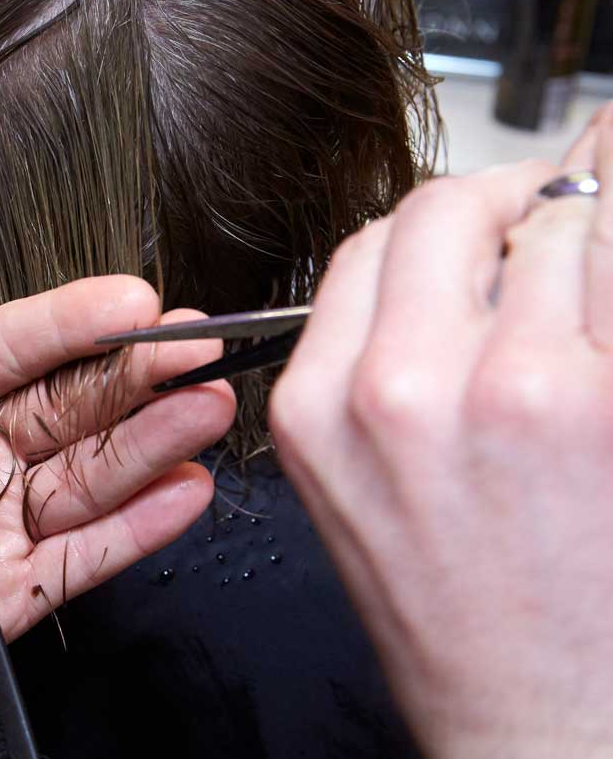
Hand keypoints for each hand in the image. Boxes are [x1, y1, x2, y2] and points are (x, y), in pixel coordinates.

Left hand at [0, 276, 231, 741]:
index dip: (77, 320)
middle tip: (201, 343)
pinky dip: (139, 527)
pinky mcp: (6, 590)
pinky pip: (85, 554)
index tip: (134, 301)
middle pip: (76, 402)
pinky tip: (184, 491)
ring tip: (209, 406)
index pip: (19, 343)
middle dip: (142, 372)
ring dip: (156, 441)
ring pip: (93, 473)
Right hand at [270, 107, 612, 757]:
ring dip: (582, 230)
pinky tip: (606, 307)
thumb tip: (455, 259)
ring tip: (591, 289)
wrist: (533, 717)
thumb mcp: (353, 483)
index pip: (365, 245)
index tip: (477, 233)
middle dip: (505, 196)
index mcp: (319, 408)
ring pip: (551, 222)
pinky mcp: (601, 402)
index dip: (433, 227)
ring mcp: (505, 390)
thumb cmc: (453, 613)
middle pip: (444, 208)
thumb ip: (374, 362)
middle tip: (549, 216)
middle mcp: (396, 390)